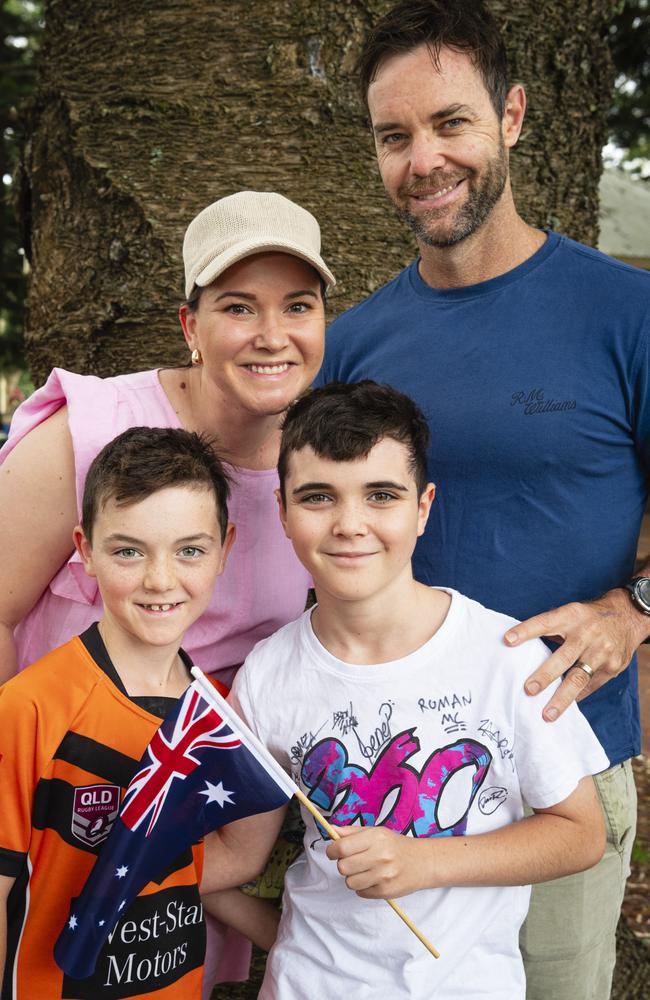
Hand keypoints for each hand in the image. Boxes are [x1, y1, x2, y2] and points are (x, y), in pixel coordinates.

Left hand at [325, 825, 423, 898]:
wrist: (423, 862)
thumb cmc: (396, 845)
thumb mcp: (376, 832)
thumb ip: (352, 832)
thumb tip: (332, 829)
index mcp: (376, 838)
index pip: (342, 847)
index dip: (332, 851)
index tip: (333, 852)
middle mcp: (380, 856)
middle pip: (343, 867)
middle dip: (343, 864)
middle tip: (352, 861)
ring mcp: (383, 876)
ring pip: (349, 882)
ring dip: (352, 877)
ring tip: (364, 871)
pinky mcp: (385, 892)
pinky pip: (360, 892)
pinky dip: (363, 887)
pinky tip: (373, 879)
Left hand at [504, 588, 649, 720]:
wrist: (627, 616)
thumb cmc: (588, 618)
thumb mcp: (571, 613)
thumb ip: (551, 628)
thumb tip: (521, 645)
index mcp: (572, 616)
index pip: (545, 622)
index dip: (526, 631)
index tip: (507, 640)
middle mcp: (587, 634)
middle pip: (564, 657)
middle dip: (545, 675)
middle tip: (528, 690)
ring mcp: (602, 652)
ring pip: (579, 678)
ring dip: (562, 698)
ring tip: (547, 714)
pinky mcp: (613, 667)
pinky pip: (591, 686)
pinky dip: (577, 696)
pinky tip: (565, 705)